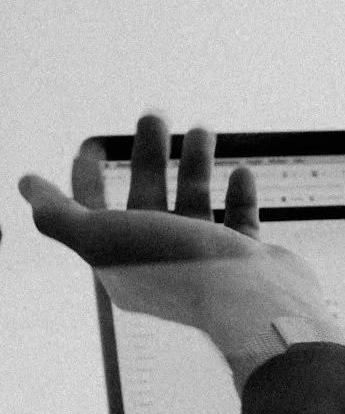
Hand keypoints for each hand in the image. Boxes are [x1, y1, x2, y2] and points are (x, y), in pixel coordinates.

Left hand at [19, 114, 334, 359]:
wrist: (249, 298)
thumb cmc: (175, 265)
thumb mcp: (100, 237)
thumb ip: (58, 214)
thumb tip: (27, 185)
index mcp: (122, 262)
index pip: (93, 214)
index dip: (86, 177)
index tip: (92, 142)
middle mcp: (162, 261)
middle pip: (146, 198)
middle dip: (146, 156)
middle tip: (153, 115)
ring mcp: (207, 261)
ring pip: (195, 203)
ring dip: (195, 164)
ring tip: (201, 129)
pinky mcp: (246, 260)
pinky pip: (239, 221)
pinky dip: (239, 194)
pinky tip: (241, 172)